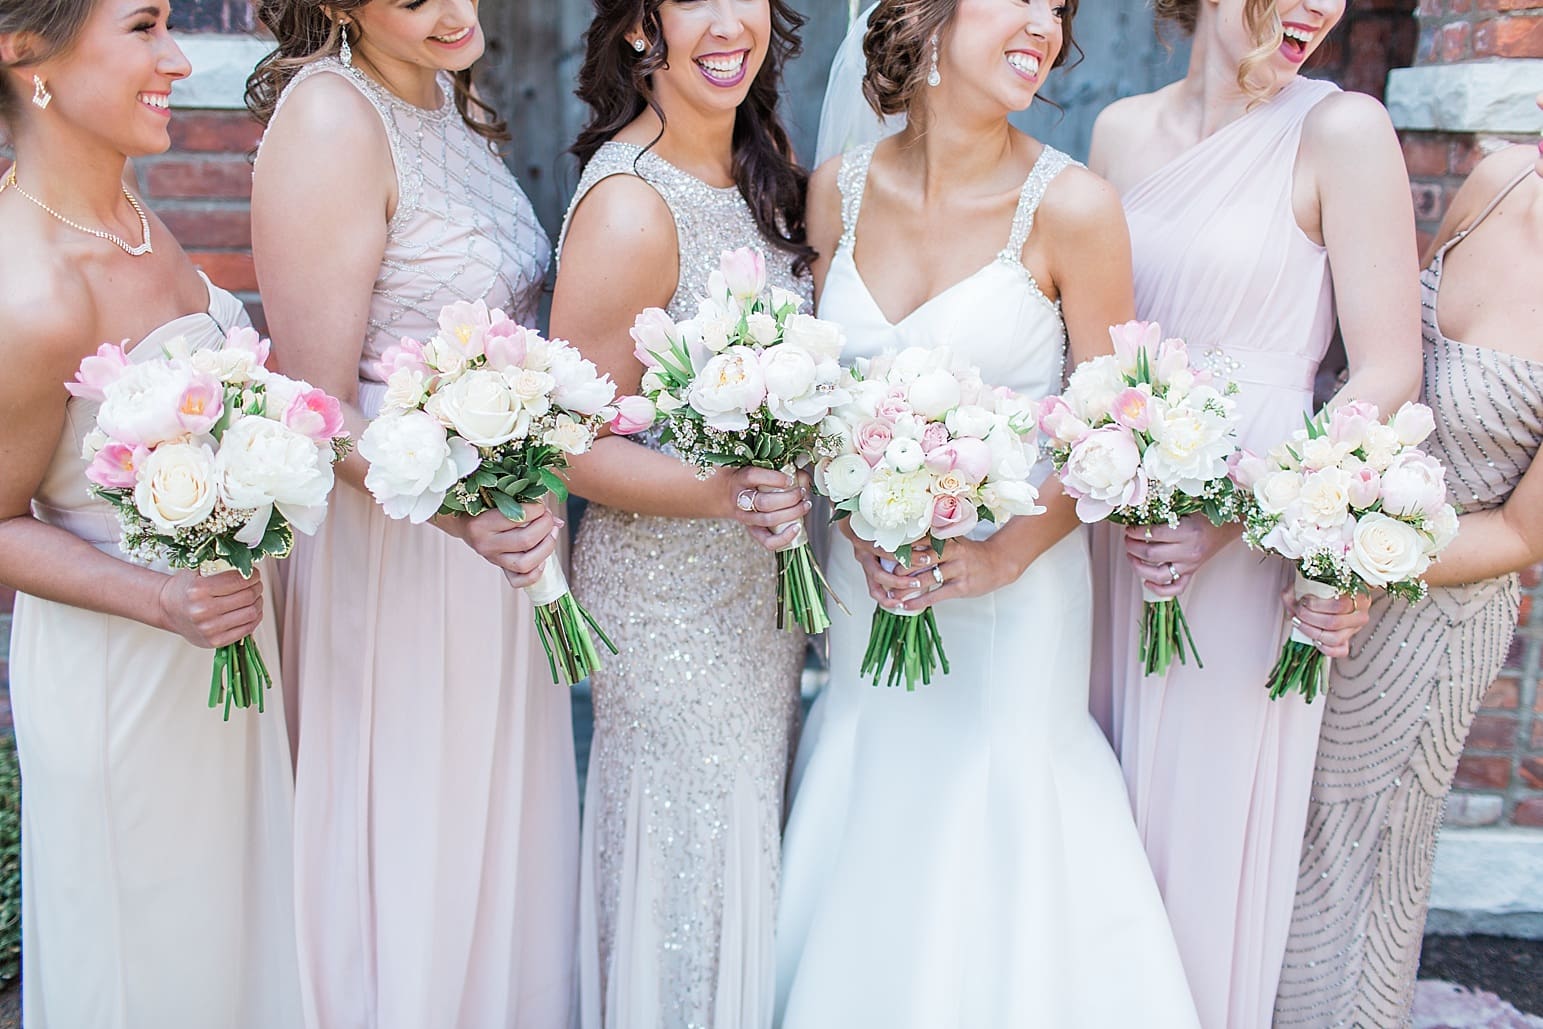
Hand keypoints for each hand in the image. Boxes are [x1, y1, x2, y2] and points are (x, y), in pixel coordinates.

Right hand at [157, 567, 264, 648]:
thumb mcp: (196, 570)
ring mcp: (209, 628)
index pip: (238, 580)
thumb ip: (218, 563)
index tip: (254, 574)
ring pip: (251, 613)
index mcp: (198, 590)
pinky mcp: (215, 641)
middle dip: (257, 587)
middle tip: (256, 584)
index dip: (252, 575)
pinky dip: (255, 617)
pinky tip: (252, 610)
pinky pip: (247, 629)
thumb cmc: (185, 588)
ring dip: (258, 602)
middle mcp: (202, 610)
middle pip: (247, 596)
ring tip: (255, 596)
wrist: (168, 610)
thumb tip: (245, 560)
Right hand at [437, 505, 561, 589]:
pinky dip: (535, 572)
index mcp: (482, 523)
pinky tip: (541, 558)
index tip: (540, 505)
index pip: (518, 517)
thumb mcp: (499, 499)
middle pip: (526, 541)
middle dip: (545, 526)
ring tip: (551, 535)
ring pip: (525, 563)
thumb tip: (558, 521)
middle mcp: (486, 544)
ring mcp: (493, 559)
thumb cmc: (484, 507)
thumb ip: (525, 504)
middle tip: (548, 518)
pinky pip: (520, 581)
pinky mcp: (500, 569)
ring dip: (546, 548)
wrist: (465, 524)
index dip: (537, 509)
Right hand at [726, 466, 811, 551]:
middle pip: (763, 502)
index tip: (790, 479)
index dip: (775, 479)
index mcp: (742, 478)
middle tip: (801, 492)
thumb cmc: (753, 480)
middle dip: (788, 498)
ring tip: (805, 505)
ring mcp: (746, 518)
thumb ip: (783, 469)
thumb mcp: (762, 468)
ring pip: (767, 520)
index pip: (753, 476)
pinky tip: (797, 527)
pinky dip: (784, 537)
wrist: (730, 494)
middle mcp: (740, 499)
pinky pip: (768, 541)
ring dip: (791, 513)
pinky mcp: (754, 532)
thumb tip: (802, 479)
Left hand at [845, 529, 1012, 614]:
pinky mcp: (962, 586)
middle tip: (882, 575)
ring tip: (890, 595)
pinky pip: (937, 595)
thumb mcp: (955, 540)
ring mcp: (958, 569)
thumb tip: (905, 540)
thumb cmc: (971, 552)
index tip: (882, 551)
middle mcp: (952, 552)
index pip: (920, 541)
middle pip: (921, 559)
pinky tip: (907, 605)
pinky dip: (920, 601)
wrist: (999, 563)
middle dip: (901, 568)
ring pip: (927, 578)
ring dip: (906, 588)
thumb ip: (933, 540)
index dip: (901, 547)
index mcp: (947, 539)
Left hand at [1123, 516, 1240, 597]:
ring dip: (1139, 568)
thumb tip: (1138, 513)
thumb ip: (1165, 511)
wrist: (1228, 527)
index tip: (1129, 528)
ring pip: (1159, 575)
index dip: (1135, 532)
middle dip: (1132, 547)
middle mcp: (1188, 551)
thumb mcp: (1186, 506)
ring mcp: (1190, 565)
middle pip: (1151, 555)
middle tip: (1127, 539)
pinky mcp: (1192, 573)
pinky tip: (1147, 582)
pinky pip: (1176, 588)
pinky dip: (1159, 589)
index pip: (1153, 534)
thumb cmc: (1205, 514)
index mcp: (1186, 531)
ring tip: (1131, 556)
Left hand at [1282, 588, 1371, 657]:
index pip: (1340, 605)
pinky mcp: (1347, 642)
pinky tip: (1313, 639)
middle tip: (1299, 611)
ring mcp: (1353, 630)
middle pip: (1334, 622)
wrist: (1332, 596)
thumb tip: (1288, 599)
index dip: (1317, 605)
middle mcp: (1359, 615)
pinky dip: (1324, 648)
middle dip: (1310, 617)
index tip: (1304, 600)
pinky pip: (1339, 651)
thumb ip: (1297, 589)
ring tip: (1300, 622)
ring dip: (1311, 631)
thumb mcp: (1311, 583)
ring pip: (1335, 638)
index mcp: (1358, 598)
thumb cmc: (1324, 589)